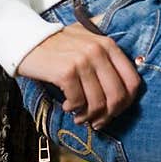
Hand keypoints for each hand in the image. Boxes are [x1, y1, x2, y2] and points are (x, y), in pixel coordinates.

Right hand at [16, 23, 141, 128]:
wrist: (27, 39)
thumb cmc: (59, 45)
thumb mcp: (88, 41)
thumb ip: (108, 57)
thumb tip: (126, 88)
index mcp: (109, 45)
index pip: (133, 81)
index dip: (126, 103)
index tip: (114, 111)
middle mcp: (99, 51)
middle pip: (117, 96)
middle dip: (108, 115)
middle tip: (97, 122)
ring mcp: (83, 61)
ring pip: (98, 103)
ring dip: (88, 116)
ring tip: (79, 117)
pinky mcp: (66, 72)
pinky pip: (78, 102)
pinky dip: (73, 109)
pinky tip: (67, 106)